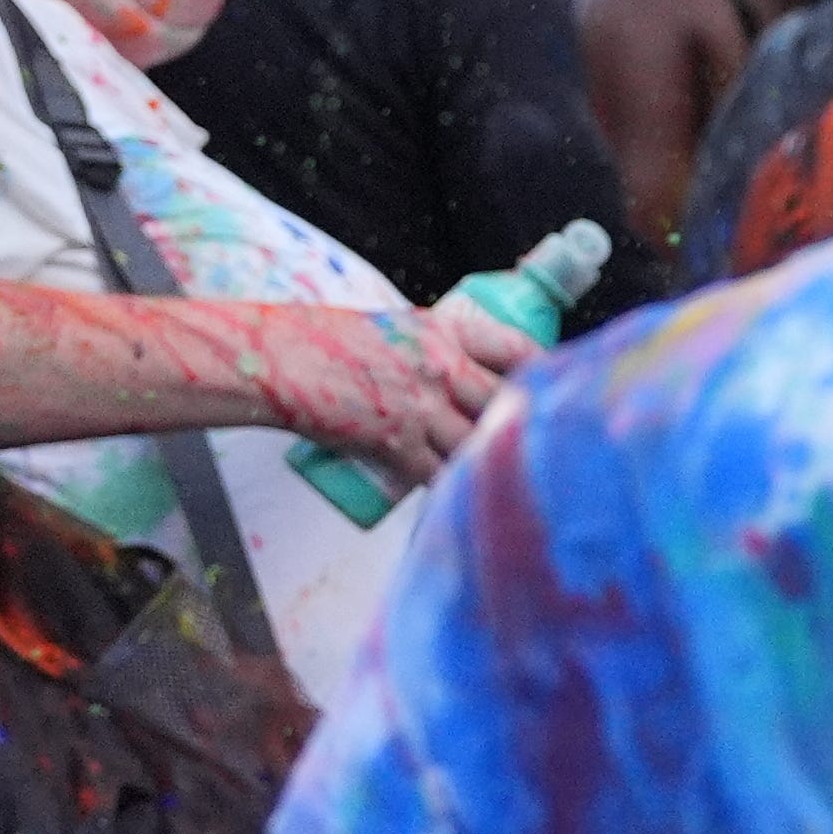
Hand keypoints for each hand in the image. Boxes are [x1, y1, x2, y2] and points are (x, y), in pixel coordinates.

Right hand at [288, 293, 534, 489]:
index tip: (561, 393)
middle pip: (510, 403)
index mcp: (443, 331)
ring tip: (515, 481)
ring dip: (495, 463)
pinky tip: (468, 503)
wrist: (271, 361)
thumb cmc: (324, 341)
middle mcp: (439, 367)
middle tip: (550, 448)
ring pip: (481, 445)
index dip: (547, 375)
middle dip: (530, 428)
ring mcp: (420, 408)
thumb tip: (469, 381)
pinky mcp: (396, 445)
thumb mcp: (395, 330)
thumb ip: (436, 353)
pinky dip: (457, 492)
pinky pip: (442, 477)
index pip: (517, 349)